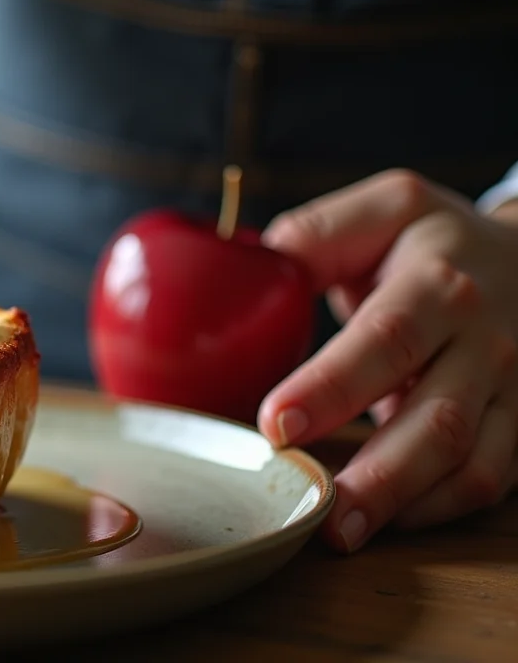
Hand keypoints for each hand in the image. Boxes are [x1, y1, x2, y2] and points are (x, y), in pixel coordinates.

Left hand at [257, 169, 517, 552]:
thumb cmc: (433, 240)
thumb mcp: (387, 209)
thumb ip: (319, 234)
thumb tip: (251, 264)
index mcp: (439, 285)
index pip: (386, 340)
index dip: (332, 386)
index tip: (276, 424)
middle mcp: (485, 342)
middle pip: (436, 419)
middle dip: (376, 475)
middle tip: (315, 512)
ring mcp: (511, 388)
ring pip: (470, 461)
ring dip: (405, 504)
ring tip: (341, 534)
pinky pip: (492, 478)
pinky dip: (442, 507)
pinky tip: (389, 521)